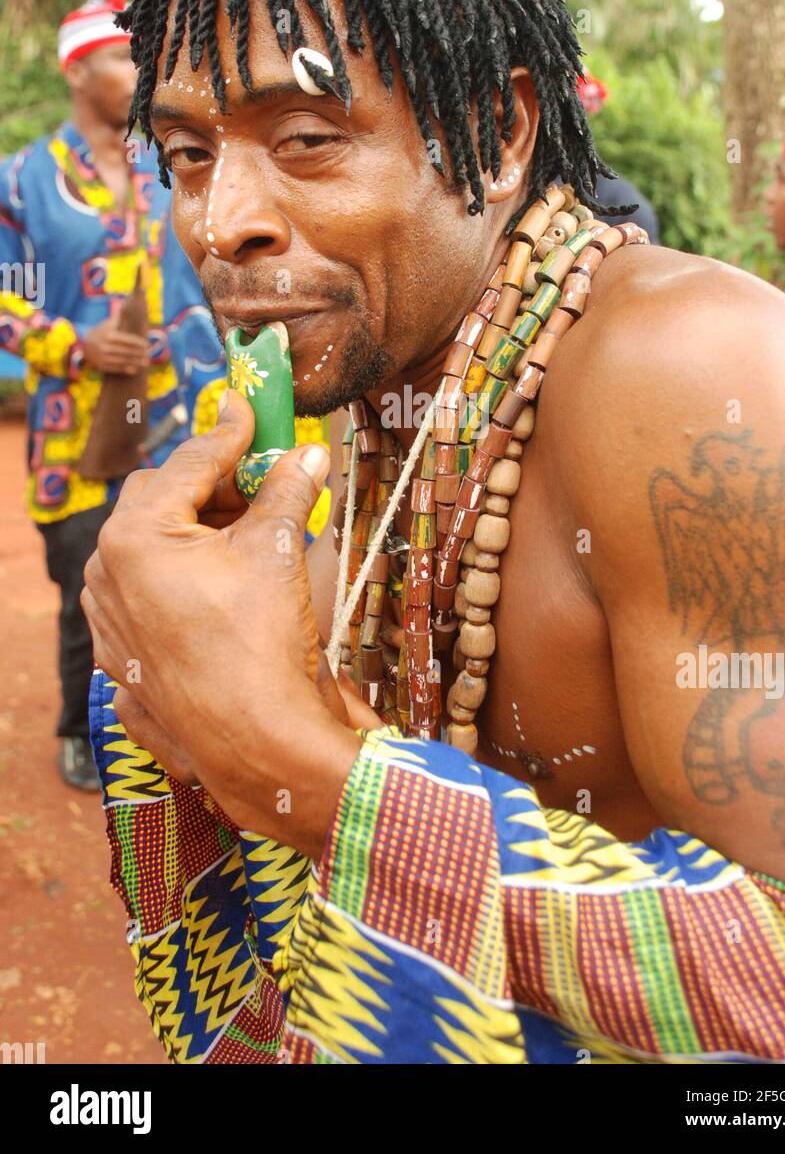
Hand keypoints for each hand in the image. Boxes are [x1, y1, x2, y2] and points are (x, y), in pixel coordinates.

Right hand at [82, 318, 149, 373]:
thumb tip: (133, 304)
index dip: (139, 343)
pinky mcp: (101, 366)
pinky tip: (134, 369)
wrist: (86, 344)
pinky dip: (126, 369)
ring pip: (123, 361)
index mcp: (109, 335)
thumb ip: (121, 317)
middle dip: (140, 354)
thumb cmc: (104, 331)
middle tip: (148, 354)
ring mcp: (102, 357)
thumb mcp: (110, 322)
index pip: (128, 340)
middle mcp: (105, 347)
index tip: (147, 345)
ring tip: (145, 363)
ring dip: (136, 362)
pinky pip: (116, 368)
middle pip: (127, 351)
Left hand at [82, 388, 362, 857]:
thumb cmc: (261, 645)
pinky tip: (226, 591)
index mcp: (133, 537)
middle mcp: (106, 575)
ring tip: (251, 536)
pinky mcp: (125, 662)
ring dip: (197, 534)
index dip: (228, 433)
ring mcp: (110, 623)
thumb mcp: (277, 551)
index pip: (187, 463)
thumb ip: (287, 490)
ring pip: (150, 553)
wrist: (260, 748)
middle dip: (211, 486)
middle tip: (260, 480)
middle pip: (160, 501)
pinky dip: (185, 583)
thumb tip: (306, 453)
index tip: (250, 410)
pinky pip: (150, 602)